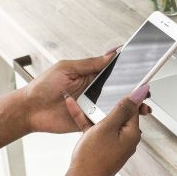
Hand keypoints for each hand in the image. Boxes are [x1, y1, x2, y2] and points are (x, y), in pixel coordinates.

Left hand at [22, 48, 151, 133]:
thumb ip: (90, 64)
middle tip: (146, 91)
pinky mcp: (89, 120)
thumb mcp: (67, 68)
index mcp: (89, 75)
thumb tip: (111, 54)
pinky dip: (117, 121)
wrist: (30, 110)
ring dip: (130, 106)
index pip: (114, 70)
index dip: (129, 69)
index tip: (144, 67)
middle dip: (135, 90)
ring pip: (116, 106)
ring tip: (142, 108)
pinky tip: (128, 120)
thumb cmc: (43, 86)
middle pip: (119, 89)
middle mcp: (93, 89)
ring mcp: (92, 105)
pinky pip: (106, 120)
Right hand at [63, 86, 148, 175]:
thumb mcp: (107, 127)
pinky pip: (95, 129)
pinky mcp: (101, 148)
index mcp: (132, 134)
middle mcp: (126, 139)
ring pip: (105, 121)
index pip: (135, 108)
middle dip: (108, 102)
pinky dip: (87, 120)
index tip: (127, 81)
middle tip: (100, 90)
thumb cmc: (94, 158)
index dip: (129, 95)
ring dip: (94, 110)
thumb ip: (122, 109)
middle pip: (119, 114)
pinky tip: (75, 109)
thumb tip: (139, 95)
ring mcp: (113, 144)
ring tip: (83, 98)